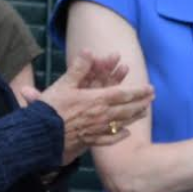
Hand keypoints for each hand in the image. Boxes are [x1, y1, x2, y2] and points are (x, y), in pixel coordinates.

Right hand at [32, 51, 154, 165]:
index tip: (150, 89)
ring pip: (120, 123)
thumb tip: (88, 50)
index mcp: (96, 100)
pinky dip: (119, 135)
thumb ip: (79, 68)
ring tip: (144, 112)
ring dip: (134, 117)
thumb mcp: (63, 85)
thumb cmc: (50, 109)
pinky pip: (109, 139)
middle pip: (126, 109)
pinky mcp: (90, 141)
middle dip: (140, 103)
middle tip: (152, 98)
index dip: (138, 91)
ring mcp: (97, 130)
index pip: (123, 94)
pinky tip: (126, 134)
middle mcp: (101, 116)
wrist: (40, 135)